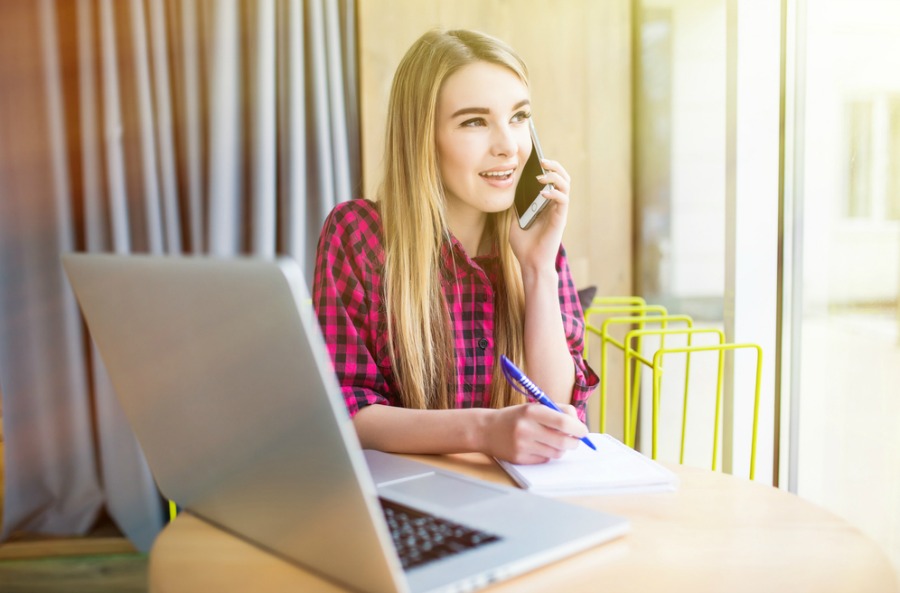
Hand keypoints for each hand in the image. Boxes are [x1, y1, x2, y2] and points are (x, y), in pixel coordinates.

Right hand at [481, 403, 587, 464]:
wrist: (486, 430)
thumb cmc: (516, 417)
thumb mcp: (534, 407)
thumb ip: (558, 411)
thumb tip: (579, 424)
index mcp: (532, 411)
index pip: (563, 422)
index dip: (578, 428)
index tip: (583, 430)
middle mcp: (526, 428)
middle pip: (563, 441)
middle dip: (574, 442)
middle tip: (575, 440)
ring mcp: (522, 445)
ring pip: (556, 452)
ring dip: (561, 448)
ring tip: (552, 441)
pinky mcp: (520, 458)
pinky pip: (545, 459)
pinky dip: (547, 454)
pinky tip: (538, 447)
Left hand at [509, 158, 571, 272]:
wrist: (530, 263)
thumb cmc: (524, 246)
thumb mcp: (515, 221)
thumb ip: (517, 206)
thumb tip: (511, 191)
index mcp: (546, 205)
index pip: (552, 180)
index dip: (548, 168)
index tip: (537, 157)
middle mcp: (555, 206)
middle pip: (563, 179)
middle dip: (554, 166)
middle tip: (542, 160)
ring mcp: (559, 212)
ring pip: (566, 186)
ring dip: (556, 176)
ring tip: (542, 173)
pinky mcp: (560, 219)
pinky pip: (563, 201)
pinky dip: (555, 193)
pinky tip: (543, 192)